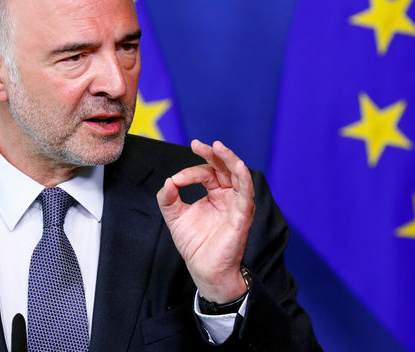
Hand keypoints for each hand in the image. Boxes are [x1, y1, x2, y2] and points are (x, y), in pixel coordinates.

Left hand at [156, 139, 254, 302]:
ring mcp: (237, 203)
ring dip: (229, 158)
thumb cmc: (195, 244)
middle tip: (197, 144)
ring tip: (217, 146)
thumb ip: (168, 198)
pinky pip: (246, 192)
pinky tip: (238, 166)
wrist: (204, 269)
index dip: (190, 172)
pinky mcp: (242, 214)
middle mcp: (228, 195)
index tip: (175, 181)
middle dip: (212, 153)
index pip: (206, 172)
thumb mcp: (175, 217)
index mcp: (216, 193)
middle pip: (224, 167)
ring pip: (238, 174)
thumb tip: (168, 181)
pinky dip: (244, 177)